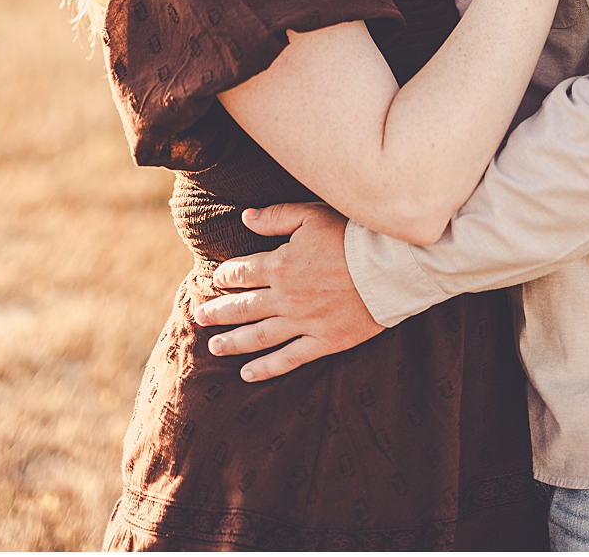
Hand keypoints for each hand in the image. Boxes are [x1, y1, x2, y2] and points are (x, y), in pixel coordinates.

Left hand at [193, 203, 383, 381]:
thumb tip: (245, 218)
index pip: (241, 273)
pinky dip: (266, 368)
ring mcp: (303, 323)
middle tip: (199, 317)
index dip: (225, 276)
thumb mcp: (311, 215)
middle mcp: (286, 297)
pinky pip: (288, 359)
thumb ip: (275, 217)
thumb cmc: (351, 235)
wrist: (389, 267)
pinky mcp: (324, 342)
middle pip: (243, 308)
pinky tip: (247, 374)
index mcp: (280, 265)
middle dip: (218, 311)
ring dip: (233, 342)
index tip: (216, 279)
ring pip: (258, 337)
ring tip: (214, 347)